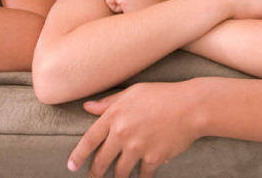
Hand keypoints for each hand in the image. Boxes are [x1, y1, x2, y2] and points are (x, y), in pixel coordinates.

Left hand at [68, 81, 198, 177]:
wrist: (190, 106)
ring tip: (117, 177)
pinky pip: (142, 175)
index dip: (78, 156)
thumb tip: (87, 107)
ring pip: (120, 172)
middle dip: (95, 173)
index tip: (71, 166)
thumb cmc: (161, 95)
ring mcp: (137, 148)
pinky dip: (141, 177)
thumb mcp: (132, 92)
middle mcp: (122, 133)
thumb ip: (109, 102)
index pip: (89, 140)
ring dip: (118, 176)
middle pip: (102, 161)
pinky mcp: (153, 159)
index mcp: (114, 115)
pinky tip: (141, 176)